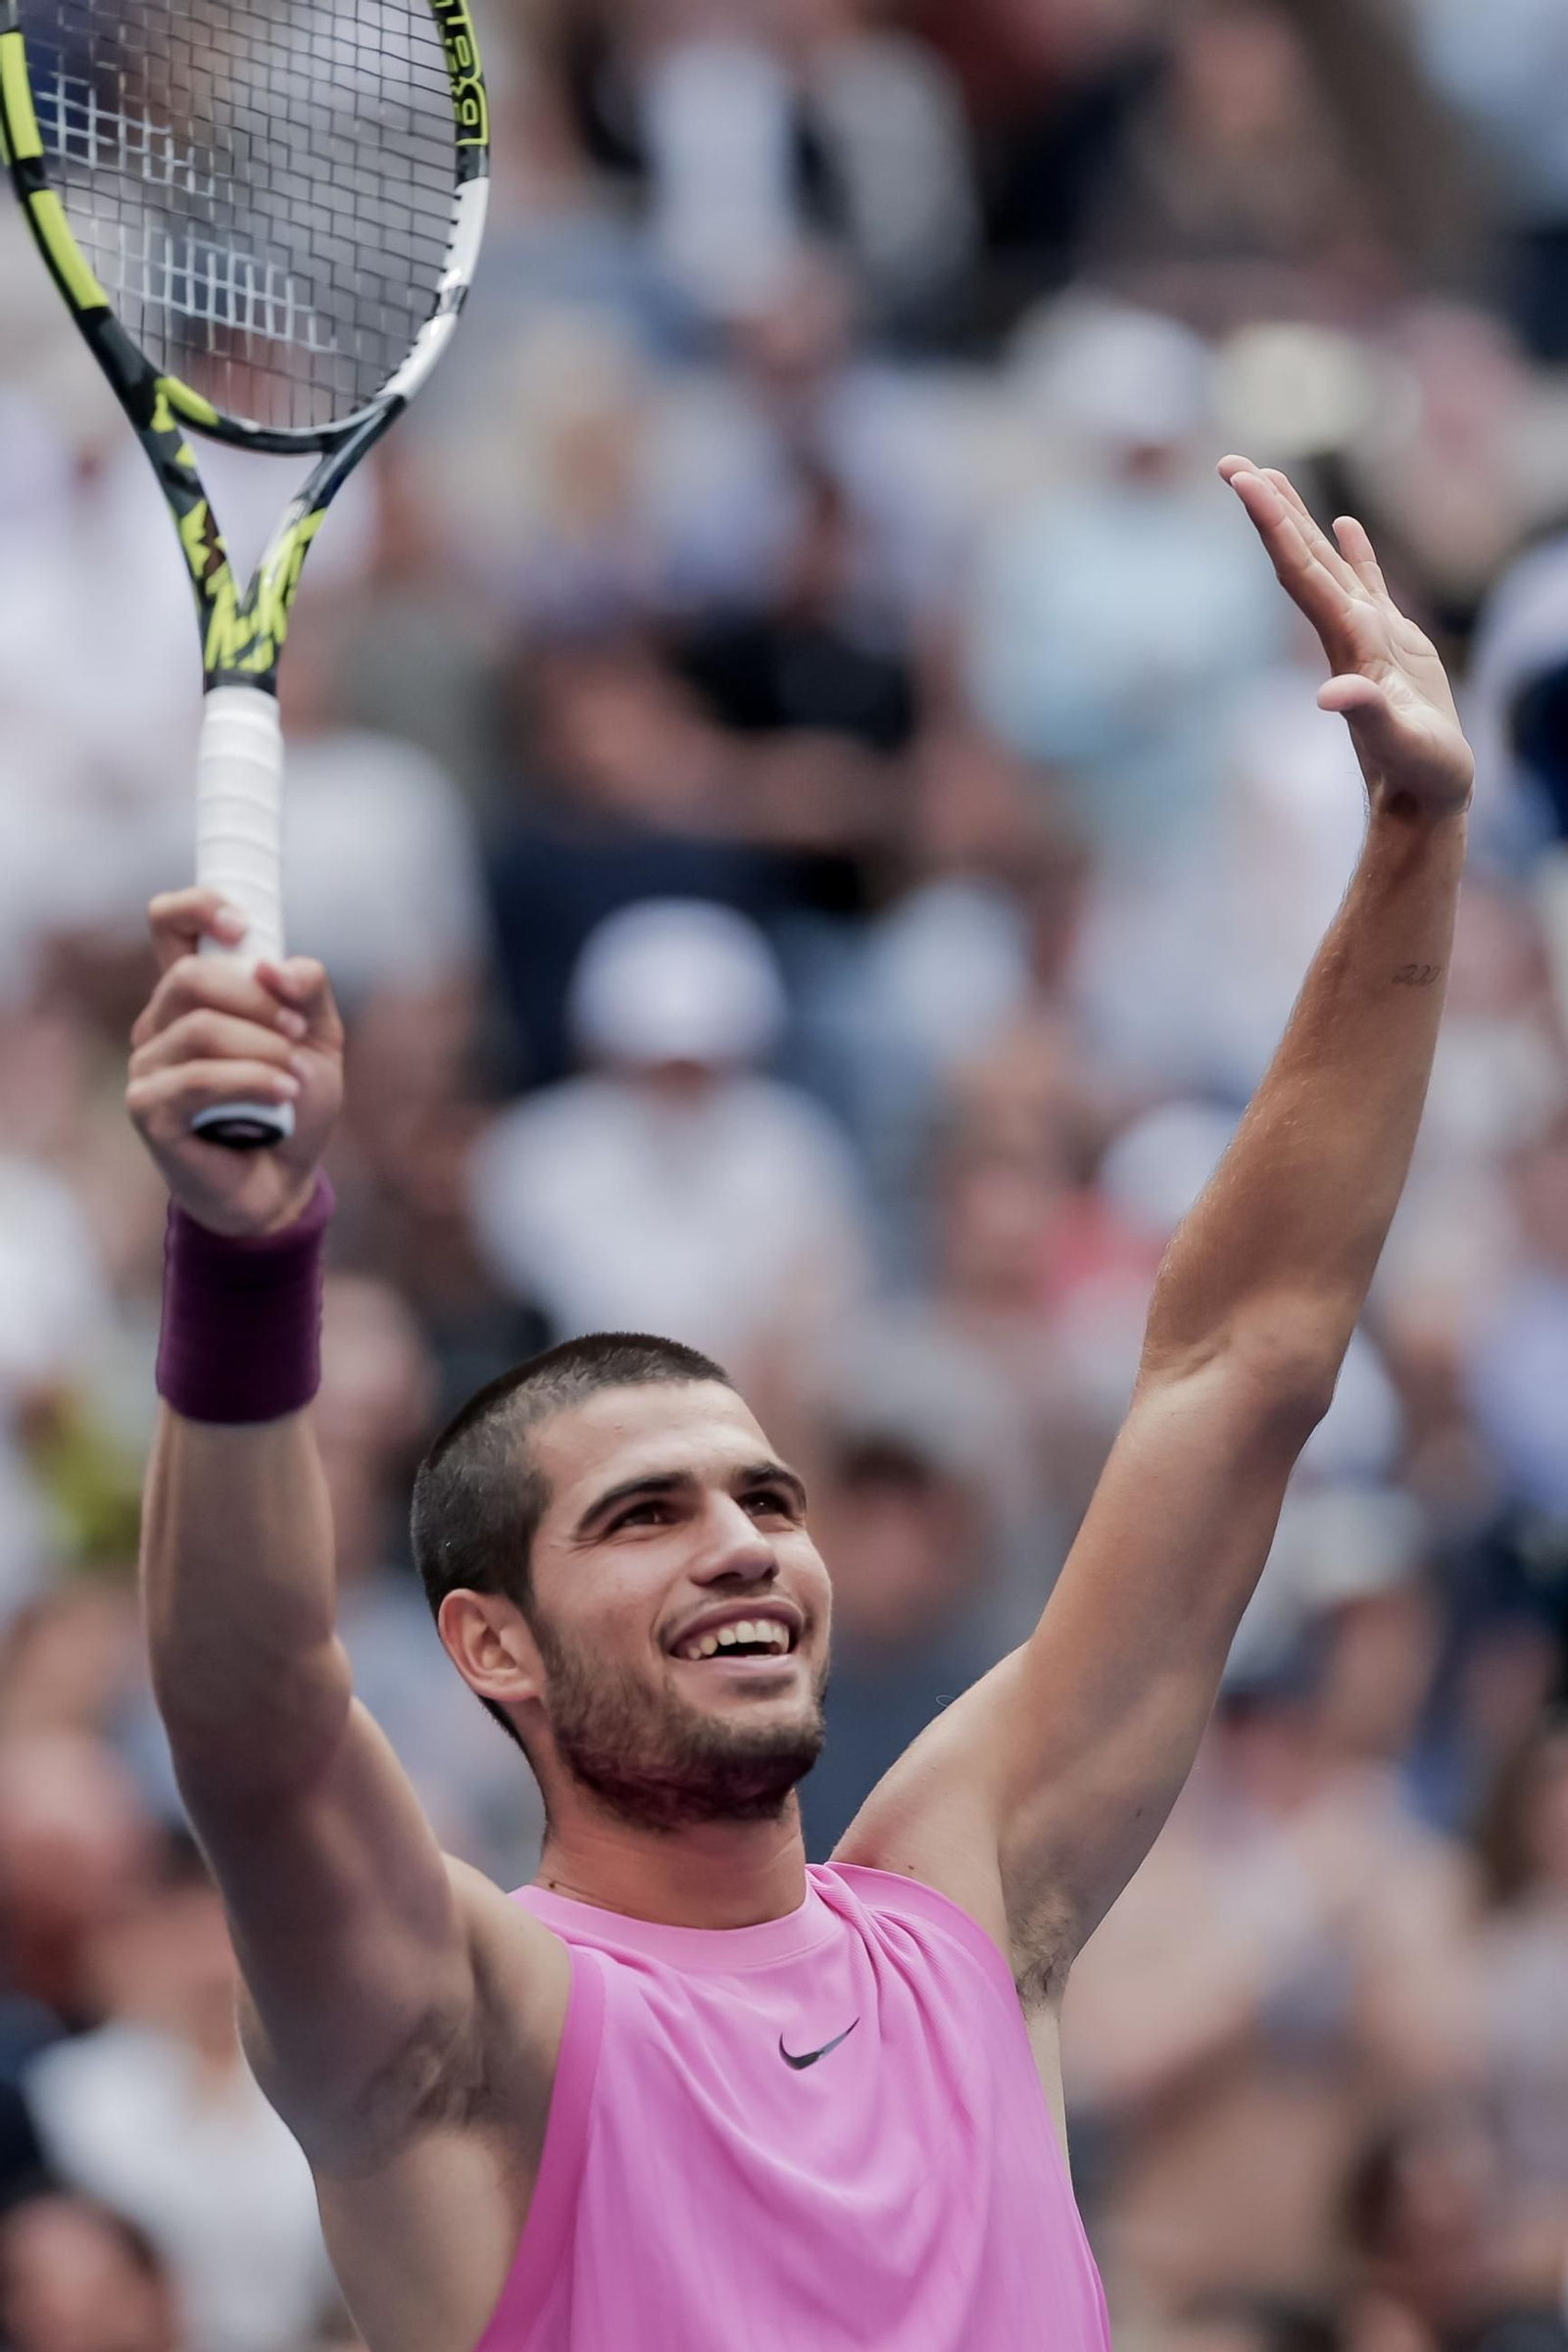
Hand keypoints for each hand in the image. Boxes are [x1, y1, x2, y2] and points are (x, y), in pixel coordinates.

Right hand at [127, 891, 343, 1237]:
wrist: (285, 1181)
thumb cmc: (293, 1105)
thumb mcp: (320, 1038)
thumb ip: (308, 990)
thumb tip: (274, 966)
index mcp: (195, 995)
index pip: (169, 924)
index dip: (198, 908)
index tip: (242, 926)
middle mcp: (160, 1023)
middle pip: (191, 977)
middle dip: (256, 1000)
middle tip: (297, 1032)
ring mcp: (148, 1065)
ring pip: (201, 1028)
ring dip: (263, 1049)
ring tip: (295, 1076)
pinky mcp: (148, 1108)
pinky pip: (197, 1079)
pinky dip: (253, 1081)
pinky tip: (284, 1095)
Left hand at [1221, 456, 1473, 818]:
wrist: (1422, 800)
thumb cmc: (1418, 775)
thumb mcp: (1401, 742)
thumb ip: (1366, 713)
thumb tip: (1331, 695)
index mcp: (1347, 640)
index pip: (1299, 571)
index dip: (1271, 525)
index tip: (1243, 481)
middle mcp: (1347, 630)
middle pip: (1298, 556)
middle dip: (1267, 508)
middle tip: (1230, 462)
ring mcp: (1367, 635)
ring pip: (1326, 562)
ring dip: (1298, 519)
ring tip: (1271, 476)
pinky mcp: (1392, 644)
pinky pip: (1367, 582)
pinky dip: (1355, 550)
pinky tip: (1343, 523)